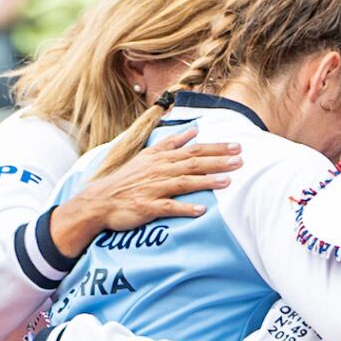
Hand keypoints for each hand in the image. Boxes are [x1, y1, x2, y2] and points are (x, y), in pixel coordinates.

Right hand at [50, 127, 241, 254]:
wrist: (100, 200)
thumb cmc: (127, 179)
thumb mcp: (148, 156)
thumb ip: (172, 143)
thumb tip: (194, 130)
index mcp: (161, 158)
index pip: (193, 150)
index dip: (215, 148)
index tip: (236, 146)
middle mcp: (159, 170)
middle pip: (193, 163)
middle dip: (217, 161)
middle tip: (240, 160)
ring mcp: (153, 188)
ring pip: (184, 183)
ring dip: (206, 182)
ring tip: (227, 182)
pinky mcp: (147, 206)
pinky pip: (169, 207)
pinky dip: (185, 208)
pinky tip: (201, 210)